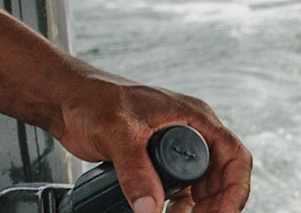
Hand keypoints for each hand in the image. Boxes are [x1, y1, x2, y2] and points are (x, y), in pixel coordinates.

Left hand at [54, 75, 250, 212]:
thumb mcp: (118, 133)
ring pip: (202, 186)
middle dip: (215, 204)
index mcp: (192, 115)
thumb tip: (149, 208)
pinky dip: (180, 207)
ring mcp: (173, 146)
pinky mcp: (155, 160)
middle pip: (221, 176)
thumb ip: (135, 170)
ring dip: (197, 209)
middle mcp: (189, 130)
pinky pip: (181, 189)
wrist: (66, 100)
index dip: (234, 188)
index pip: (232, 155)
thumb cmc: (92, 97)